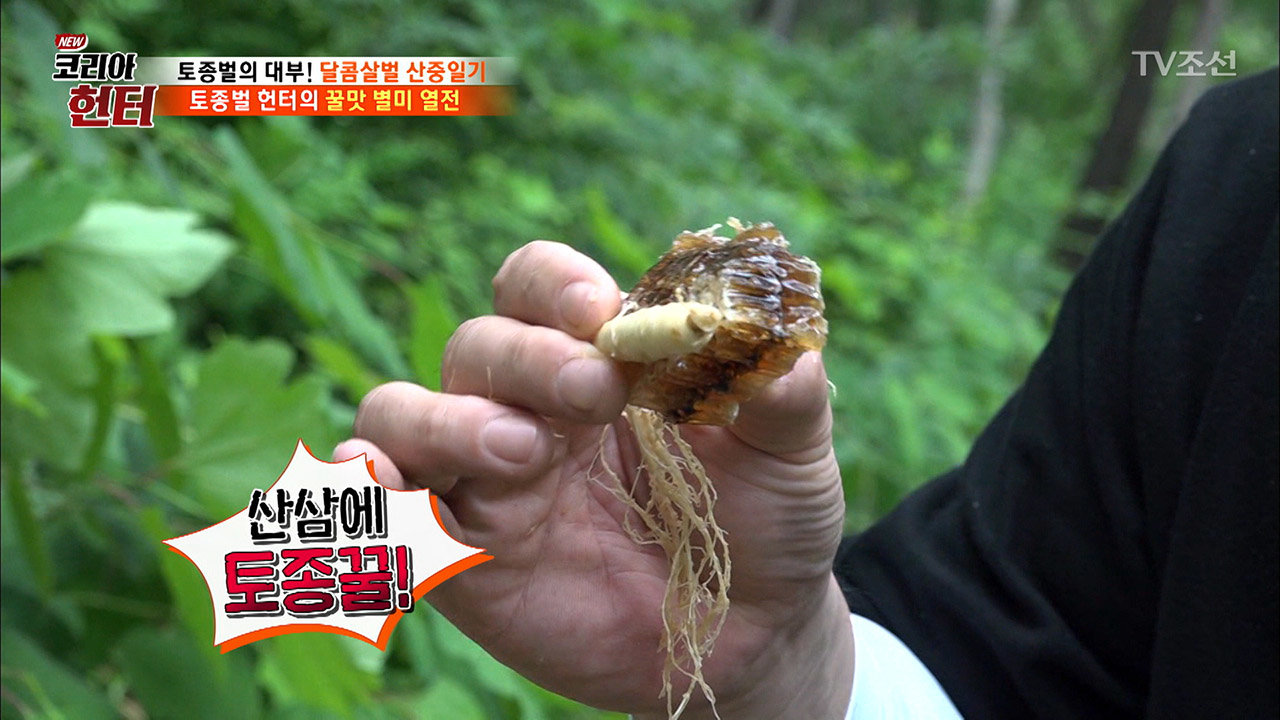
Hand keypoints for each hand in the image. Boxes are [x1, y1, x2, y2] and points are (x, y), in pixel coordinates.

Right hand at [335, 241, 853, 717]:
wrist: (750, 638)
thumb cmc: (764, 524)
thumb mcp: (791, 453)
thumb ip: (781, 388)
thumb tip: (761, 326)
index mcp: (596, 362)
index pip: (536, 289)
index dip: (553, 286)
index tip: (599, 310)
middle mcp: (528, 407)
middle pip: (477, 346)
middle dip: (527, 359)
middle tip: (594, 394)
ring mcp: (487, 481)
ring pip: (402, 413)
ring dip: (443, 419)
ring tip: (519, 450)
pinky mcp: (463, 557)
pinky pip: (388, 512)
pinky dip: (371, 491)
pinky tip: (389, 492)